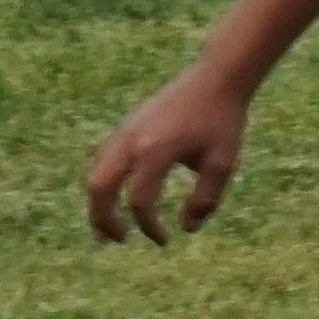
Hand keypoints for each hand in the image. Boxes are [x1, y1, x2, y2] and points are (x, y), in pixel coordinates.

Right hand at [85, 66, 252, 242]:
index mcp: (155, 150)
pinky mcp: (127, 126)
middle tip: (120, 241)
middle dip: (104, 219)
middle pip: (100, 187)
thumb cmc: (222, 120)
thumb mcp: (222, 164)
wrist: (215, 78)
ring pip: (96, 173)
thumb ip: (205, 200)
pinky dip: (105, 184)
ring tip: (109, 230)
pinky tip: (117, 199)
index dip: (149, 226)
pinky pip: (104, 160)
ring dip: (99, 203)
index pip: (139, 200)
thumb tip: (187, 229)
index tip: (166, 240)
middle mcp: (132, 140)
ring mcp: (125, 130)